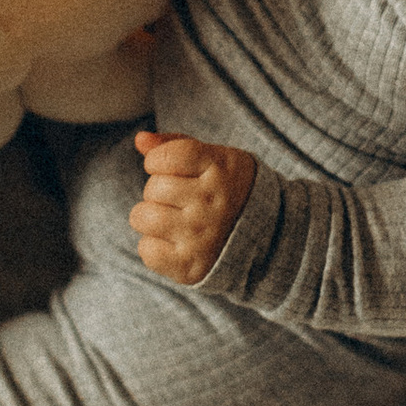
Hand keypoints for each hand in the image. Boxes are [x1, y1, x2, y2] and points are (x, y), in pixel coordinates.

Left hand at [130, 130, 255, 280]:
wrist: (265, 237)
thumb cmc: (226, 190)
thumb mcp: (212, 159)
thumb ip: (174, 145)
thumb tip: (140, 138)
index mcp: (220, 170)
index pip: (165, 157)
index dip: (157, 161)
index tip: (169, 168)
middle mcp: (212, 203)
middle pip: (153, 188)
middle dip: (159, 191)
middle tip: (182, 199)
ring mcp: (201, 237)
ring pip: (142, 217)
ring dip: (150, 217)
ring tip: (173, 219)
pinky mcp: (190, 266)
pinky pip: (146, 250)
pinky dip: (153, 246)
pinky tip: (175, 241)